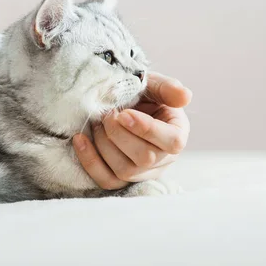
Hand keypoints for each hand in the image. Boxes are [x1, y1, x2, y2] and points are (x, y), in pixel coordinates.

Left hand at [73, 72, 191, 188]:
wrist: (120, 104)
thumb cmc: (141, 95)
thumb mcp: (153, 85)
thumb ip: (167, 88)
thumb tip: (185, 96)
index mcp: (177, 134)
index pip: (172, 142)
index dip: (146, 129)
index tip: (123, 113)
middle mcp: (163, 159)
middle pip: (145, 158)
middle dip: (119, 135)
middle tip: (107, 115)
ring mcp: (142, 173)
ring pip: (124, 171)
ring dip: (104, 145)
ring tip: (96, 124)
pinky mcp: (121, 179)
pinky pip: (106, 180)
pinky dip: (90, 161)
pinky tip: (80, 140)